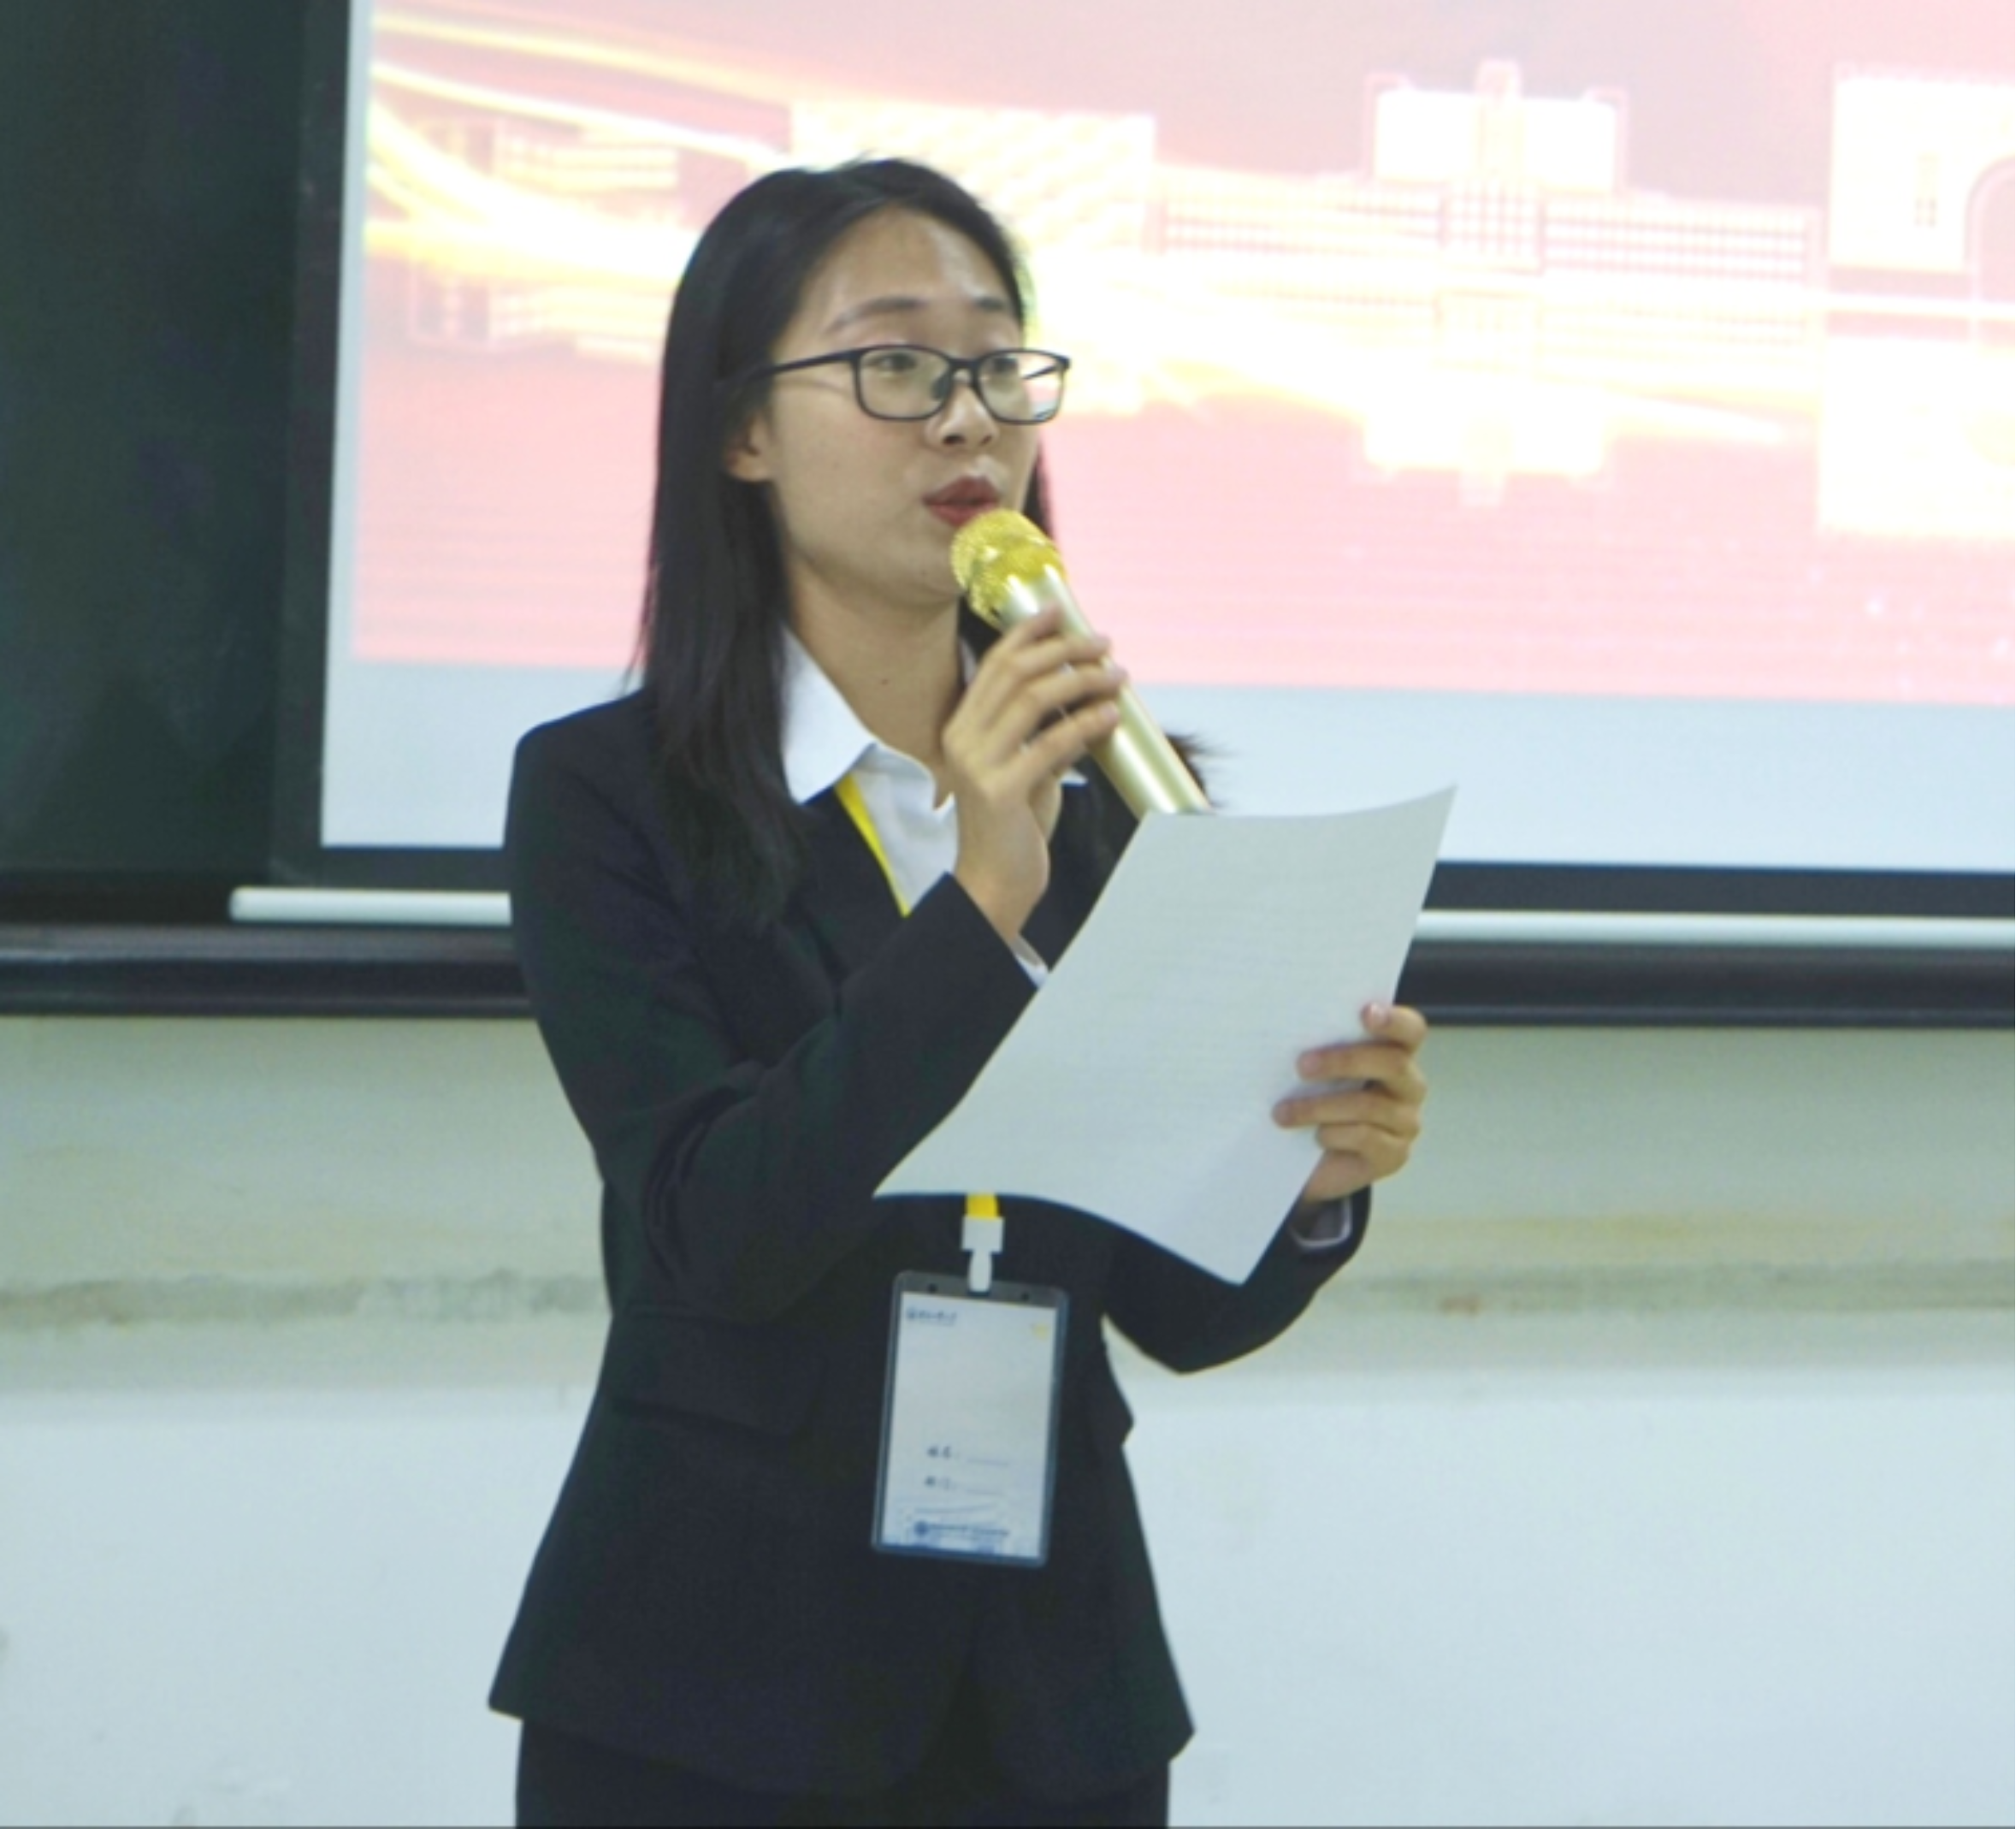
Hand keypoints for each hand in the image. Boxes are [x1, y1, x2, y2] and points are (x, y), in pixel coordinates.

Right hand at [946, 606, 1125, 945]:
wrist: (994, 884)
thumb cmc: (1015, 827)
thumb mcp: (1028, 768)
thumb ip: (1044, 733)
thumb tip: (1087, 698)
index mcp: (963, 727)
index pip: (995, 664)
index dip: (1028, 631)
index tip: (1062, 610)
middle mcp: (962, 739)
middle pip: (1015, 673)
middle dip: (1063, 649)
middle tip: (1103, 643)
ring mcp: (977, 764)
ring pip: (1031, 700)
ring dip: (1080, 680)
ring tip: (1116, 675)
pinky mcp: (999, 791)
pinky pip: (1049, 744)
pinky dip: (1084, 724)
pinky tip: (1110, 715)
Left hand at [1274, 1002, 1428, 1206]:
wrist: (1313, 1161)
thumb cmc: (1317, 1104)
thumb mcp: (1317, 1074)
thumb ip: (1320, 1048)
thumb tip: (1290, 1027)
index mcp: (1395, 1054)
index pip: (1411, 1030)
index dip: (1394, 1020)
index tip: (1365, 1012)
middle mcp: (1408, 1086)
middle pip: (1392, 1063)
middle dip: (1344, 1061)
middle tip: (1301, 1065)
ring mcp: (1405, 1122)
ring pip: (1369, 1105)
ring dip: (1319, 1107)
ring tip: (1283, 1112)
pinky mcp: (1394, 1155)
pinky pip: (1365, 1137)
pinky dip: (1333, 1134)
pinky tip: (1314, 1136)